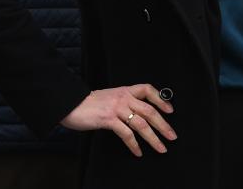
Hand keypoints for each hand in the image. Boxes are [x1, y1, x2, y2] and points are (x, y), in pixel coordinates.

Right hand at [60, 84, 176, 156]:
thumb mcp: (110, 96)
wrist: (70, 103)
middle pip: (150, 111)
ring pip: (141, 124)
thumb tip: (138, 112)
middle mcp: (124, 98)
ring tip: (161, 148)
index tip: (170, 110)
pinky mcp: (108, 120)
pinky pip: (126, 134)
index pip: (148, 90)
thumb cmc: (89, 102)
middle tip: (172, 136)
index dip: (161, 100)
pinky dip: (134, 144)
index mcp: (125, 91)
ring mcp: (117, 109)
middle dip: (163, 125)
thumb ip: (124, 101)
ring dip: (153, 138)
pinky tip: (138, 152)